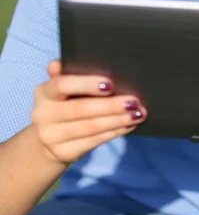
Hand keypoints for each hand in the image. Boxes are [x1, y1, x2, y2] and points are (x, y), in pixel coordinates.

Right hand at [31, 60, 146, 165]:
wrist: (46, 140)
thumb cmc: (62, 104)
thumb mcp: (60, 89)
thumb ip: (67, 73)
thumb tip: (64, 61)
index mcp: (44, 92)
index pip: (62, 85)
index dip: (86, 84)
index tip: (110, 84)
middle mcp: (44, 115)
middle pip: (81, 109)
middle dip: (111, 106)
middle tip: (134, 101)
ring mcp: (52, 137)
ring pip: (91, 127)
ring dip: (118, 120)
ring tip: (138, 114)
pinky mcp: (64, 153)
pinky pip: (94, 141)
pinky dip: (115, 132)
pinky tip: (129, 125)